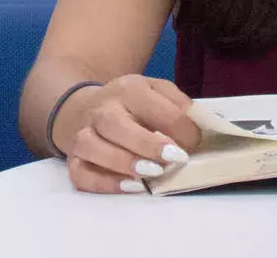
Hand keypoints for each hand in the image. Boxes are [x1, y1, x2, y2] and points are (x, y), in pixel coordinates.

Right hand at [54, 75, 202, 194]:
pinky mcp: (74, 159)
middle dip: (146, 144)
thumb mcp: (157, 92)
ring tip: (151, 174)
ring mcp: (83, 133)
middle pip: (114, 124)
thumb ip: (179, 104)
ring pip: (91, 147)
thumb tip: (201, 124)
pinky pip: (80, 173)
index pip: (154, 106)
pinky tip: (130, 187)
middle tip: (175, 159)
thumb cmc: (133, 105)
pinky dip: (103, 183)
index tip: (195, 143)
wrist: (89, 108)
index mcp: (128, 89)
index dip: (180, 127)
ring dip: (122, 162)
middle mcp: (102, 109)